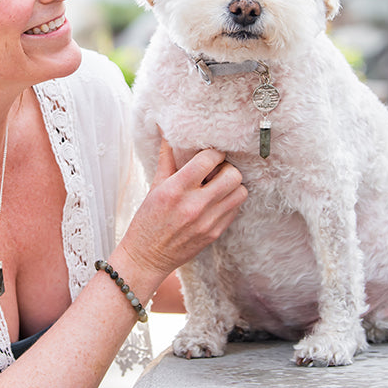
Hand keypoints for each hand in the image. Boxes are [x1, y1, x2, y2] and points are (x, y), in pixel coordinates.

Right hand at [119, 137, 246, 282]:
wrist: (147, 257)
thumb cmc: (148, 219)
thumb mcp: (154, 186)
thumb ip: (167, 158)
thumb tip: (166, 130)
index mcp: (176, 189)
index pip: (209, 159)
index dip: (213, 153)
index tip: (209, 155)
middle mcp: (194, 205)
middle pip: (233, 175)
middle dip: (226, 168)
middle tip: (216, 171)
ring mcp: (208, 222)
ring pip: (240, 192)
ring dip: (232, 185)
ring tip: (218, 186)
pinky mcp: (215, 234)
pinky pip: (236, 209)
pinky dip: (230, 201)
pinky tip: (216, 201)